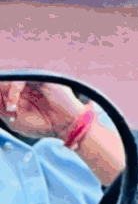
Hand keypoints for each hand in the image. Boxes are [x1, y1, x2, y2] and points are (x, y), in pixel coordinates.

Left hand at [0, 81, 124, 187]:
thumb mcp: (16, 122)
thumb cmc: (45, 124)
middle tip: (5, 106)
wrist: (66, 124)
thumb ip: (3, 112)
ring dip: (7, 93)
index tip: (1, 108)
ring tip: (10, 106)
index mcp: (22, 97)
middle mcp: (27, 88)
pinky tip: (14, 101)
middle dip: (1, 94)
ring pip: (12, 81)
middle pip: (6, 84)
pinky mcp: (41, 79)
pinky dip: (14, 90)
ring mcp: (34, 83)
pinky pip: (22, 79)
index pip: (4, 92)